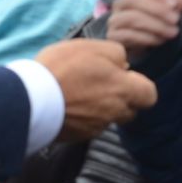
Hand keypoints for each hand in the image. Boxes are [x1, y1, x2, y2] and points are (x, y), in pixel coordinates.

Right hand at [36, 39, 157, 142]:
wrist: (32, 99)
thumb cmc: (64, 68)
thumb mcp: (92, 47)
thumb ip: (116, 54)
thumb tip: (124, 65)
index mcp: (124, 90)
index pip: (150, 95)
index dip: (140, 86)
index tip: (125, 77)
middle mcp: (115, 112)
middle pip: (130, 109)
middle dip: (121, 98)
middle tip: (99, 84)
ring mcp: (96, 126)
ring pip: (108, 117)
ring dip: (100, 108)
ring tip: (79, 93)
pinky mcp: (79, 135)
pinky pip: (88, 126)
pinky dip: (82, 117)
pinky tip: (67, 105)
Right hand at [106, 0, 181, 57]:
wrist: (140, 46)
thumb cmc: (154, 24)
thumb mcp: (169, 12)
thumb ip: (176, 2)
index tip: (175, 4)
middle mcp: (121, 3)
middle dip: (157, 9)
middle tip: (176, 20)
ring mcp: (115, 19)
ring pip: (131, 17)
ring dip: (155, 25)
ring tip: (172, 32)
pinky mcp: (113, 36)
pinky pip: (127, 35)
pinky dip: (146, 38)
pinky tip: (159, 40)